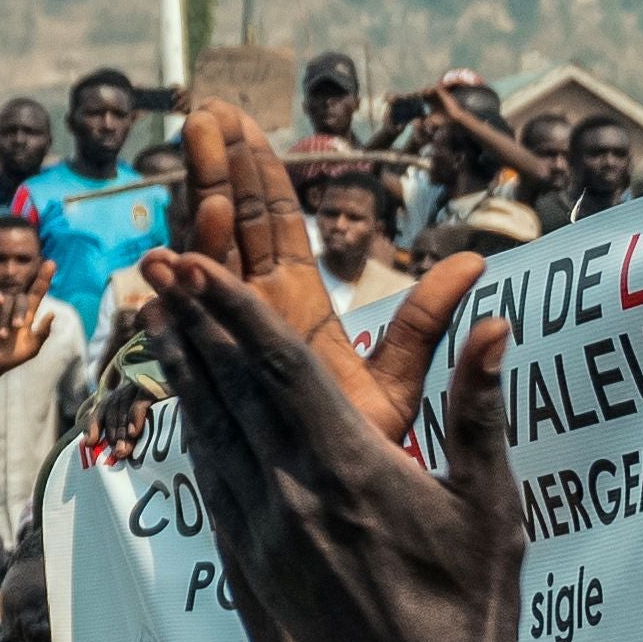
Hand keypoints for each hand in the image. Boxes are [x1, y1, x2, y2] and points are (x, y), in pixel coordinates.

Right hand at [0, 270, 54, 372]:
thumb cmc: (9, 358)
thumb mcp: (31, 348)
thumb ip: (43, 333)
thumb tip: (52, 313)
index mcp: (25, 314)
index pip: (36, 292)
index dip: (44, 278)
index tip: (51, 263)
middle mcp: (12, 307)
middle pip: (22, 297)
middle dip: (20, 311)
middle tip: (17, 327)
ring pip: (7, 300)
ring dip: (7, 316)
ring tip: (3, 335)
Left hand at [143, 249, 527, 641]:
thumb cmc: (473, 602)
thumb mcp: (491, 503)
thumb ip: (482, 410)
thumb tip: (494, 322)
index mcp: (352, 469)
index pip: (280, 369)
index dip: (235, 311)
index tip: (200, 265)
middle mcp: (295, 496)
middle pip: (230, 388)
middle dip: (192, 319)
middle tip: (156, 262)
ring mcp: (267, 534)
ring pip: (211, 430)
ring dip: (181, 366)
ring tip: (152, 311)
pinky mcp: (256, 566)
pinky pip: (216, 482)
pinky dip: (194, 431)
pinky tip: (181, 402)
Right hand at [172, 99, 479, 440]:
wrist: (339, 527)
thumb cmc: (368, 462)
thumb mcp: (400, 384)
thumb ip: (426, 323)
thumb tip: (479, 266)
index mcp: (299, 309)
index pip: (276, 225)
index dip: (259, 173)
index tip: (240, 121)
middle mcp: (259, 321)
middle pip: (235, 230)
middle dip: (218, 170)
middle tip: (205, 114)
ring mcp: (230, 348)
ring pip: (207, 267)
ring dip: (196, 211)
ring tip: (190, 159)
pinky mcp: (210, 382)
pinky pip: (187, 327)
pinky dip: (175, 293)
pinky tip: (163, 258)